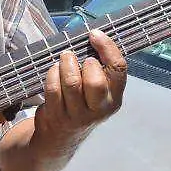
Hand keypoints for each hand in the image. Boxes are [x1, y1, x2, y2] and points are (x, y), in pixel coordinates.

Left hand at [34, 29, 127, 152]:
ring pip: (72, 83)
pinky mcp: (58, 115)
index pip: (118, 69)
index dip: (107, 47)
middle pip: (95, 81)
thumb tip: (92, 37)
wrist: (60, 136)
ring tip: (65, 58)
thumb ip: (99, 70)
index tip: (94, 34)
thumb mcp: (98, 93)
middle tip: (77, 56)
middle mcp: (99, 109)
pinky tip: (54, 70)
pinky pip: (53, 88)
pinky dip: (52, 74)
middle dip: (85, 62)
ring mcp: (78, 115)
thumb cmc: (81, 104)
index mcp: (114, 99)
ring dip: (66, 64)